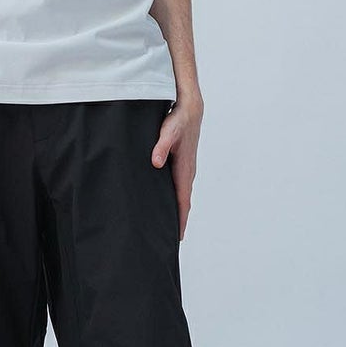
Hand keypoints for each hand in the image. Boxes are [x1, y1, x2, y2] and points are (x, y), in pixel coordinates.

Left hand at [151, 92, 203, 240]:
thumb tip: (156, 163)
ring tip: (167, 226)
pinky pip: (178, 187)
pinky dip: (174, 199)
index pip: (182, 201)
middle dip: (178, 220)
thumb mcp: (168, 131)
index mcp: (184, 169)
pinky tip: (164, 202)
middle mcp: (187, 172)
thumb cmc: (179, 119)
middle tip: (168, 238)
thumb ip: (161, 146)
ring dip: (176, 210)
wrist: (189, 108)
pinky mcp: (181, 165)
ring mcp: (185, 169)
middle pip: (182, 203)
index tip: (177, 236)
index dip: (179, 219)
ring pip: (180, 195)